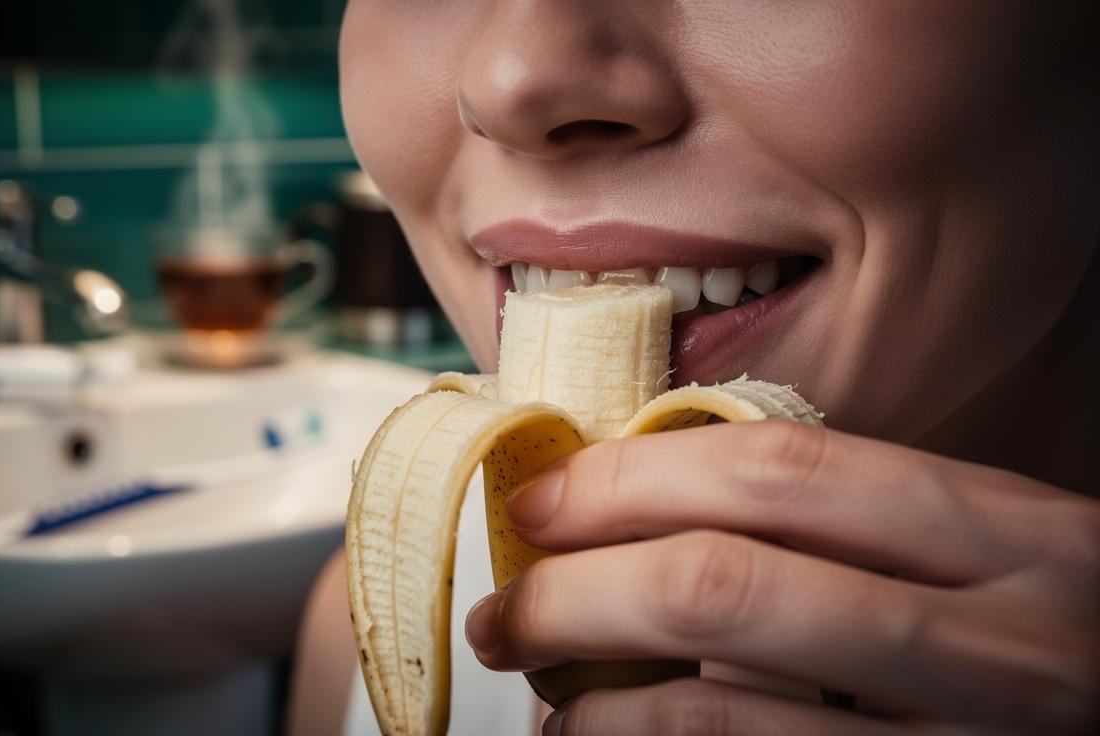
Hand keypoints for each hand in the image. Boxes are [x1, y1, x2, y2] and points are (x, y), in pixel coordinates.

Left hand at [464, 421, 1099, 734]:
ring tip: (544, 694)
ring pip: (716, 715)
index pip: (777, 471)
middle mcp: (1004, 645)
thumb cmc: (1053, 640)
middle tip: (504, 611)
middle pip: (720, 587)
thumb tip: (649, 502)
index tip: (540, 499)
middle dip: (573, 594)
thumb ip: (859, 525)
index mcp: (1016, 535)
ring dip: (595, 703)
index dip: (629, 479)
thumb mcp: (994, 555)